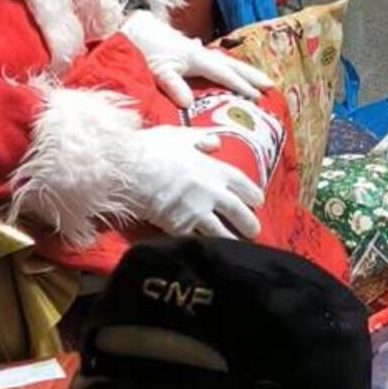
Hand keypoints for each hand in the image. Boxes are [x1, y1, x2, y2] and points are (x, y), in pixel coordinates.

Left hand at [123, 10, 270, 112]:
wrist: (133, 28)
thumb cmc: (144, 49)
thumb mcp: (157, 70)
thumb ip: (173, 85)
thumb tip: (187, 104)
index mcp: (196, 58)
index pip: (224, 73)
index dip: (242, 85)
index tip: (259, 95)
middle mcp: (200, 52)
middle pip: (231, 64)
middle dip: (251, 75)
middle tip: (271, 85)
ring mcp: (194, 50)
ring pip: (224, 60)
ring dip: (241, 69)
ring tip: (257, 78)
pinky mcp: (187, 50)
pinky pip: (213, 59)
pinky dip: (224, 64)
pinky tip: (222, 64)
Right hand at [129, 126, 265, 240]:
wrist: (129, 170)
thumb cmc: (152, 148)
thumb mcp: (178, 136)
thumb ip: (199, 139)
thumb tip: (216, 142)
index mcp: (215, 169)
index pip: (243, 184)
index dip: (252, 194)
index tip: (257, 201)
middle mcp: (213, 192)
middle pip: (239, 212)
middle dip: (249, 223)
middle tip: (254, 230)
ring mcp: (198, 212)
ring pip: (222, 232)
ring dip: (233, 240)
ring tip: (238, 248)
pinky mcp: (181, 227)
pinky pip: (197, 240)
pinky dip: (205, 246)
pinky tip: (210, 252)